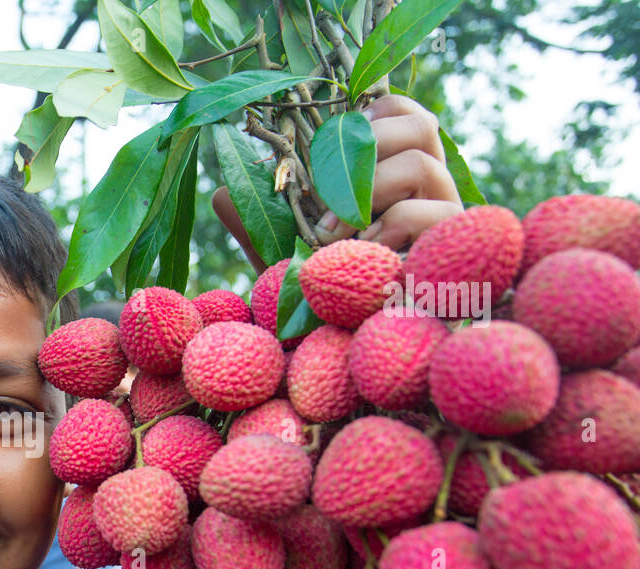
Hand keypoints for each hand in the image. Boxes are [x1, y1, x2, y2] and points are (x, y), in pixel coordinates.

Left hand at [214, 94, 463, 272]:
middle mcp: (428, 190)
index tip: (333, 141)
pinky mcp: (452, 250)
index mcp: (394, 175)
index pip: (402, 112)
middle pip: (422, 125)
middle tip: (325, 189)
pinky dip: (390, 224)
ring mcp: (446, 218)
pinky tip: (365, 251)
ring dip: (367, 189)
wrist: (343, 351)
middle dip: (366, 147)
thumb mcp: (279, 250)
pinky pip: (430, 214)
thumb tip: (222, 193)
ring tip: (334, 232)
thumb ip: (255, 218)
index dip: (371, 113)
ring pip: (423, 164)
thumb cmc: (319, 295)